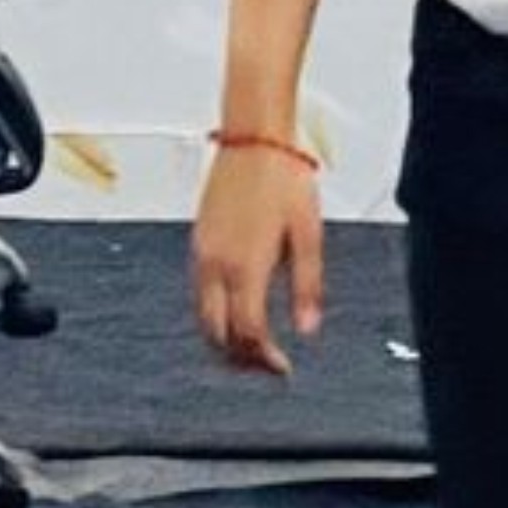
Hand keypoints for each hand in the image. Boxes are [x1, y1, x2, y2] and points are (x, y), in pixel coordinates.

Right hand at [191, 144, 325, 377]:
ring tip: (254, 347)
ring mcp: (203, 253)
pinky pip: (200, 294)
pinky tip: (238, 313)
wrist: (253, 139)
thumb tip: (309, 329)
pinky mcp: (199, 242)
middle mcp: (216, 264)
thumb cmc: (283, 178)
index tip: (283, 368)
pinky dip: (216, 316)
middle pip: (217, 334)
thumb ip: (308, 286)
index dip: (264, 359)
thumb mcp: (308, 235)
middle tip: (267, 366)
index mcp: (245, 265)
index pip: (247, 332)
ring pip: (203, 317)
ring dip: (226, 340)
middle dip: (240, 359)